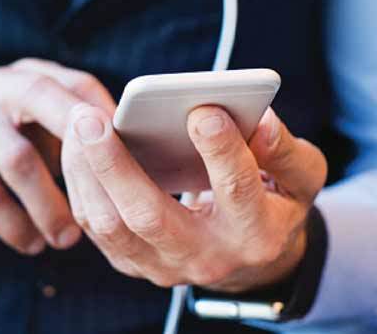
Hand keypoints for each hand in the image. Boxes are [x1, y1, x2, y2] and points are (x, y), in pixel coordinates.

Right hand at [0, 58, 115, 254]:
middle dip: (83, 150)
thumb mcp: (29, 126)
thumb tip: (130, 169)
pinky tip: (31, 244)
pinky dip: (13, 224)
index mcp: (26, 76)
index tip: (133, 164)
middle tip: (111, 197)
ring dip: (49, 205)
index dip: (109, 123)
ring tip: (68, 239)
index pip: (78, 85)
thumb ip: (70, 137)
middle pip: (45, 102)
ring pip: (18, 159)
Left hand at [62, 104, 326, 291]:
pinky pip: (95, 226)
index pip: (237, 192)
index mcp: (256, 236)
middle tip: (90, 119)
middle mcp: (204, 258)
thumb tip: (260, 117)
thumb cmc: (273, 205)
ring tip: (76, 125)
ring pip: (110, 225)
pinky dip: (81, 184)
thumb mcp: (299, 179)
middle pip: (149, 217)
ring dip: (86, 173)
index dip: (221, 150)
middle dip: (116, 166)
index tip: (201, 110)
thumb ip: (285, 150)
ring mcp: (162, 266)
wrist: (245, 257)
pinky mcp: (132, 262)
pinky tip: (77, 148)